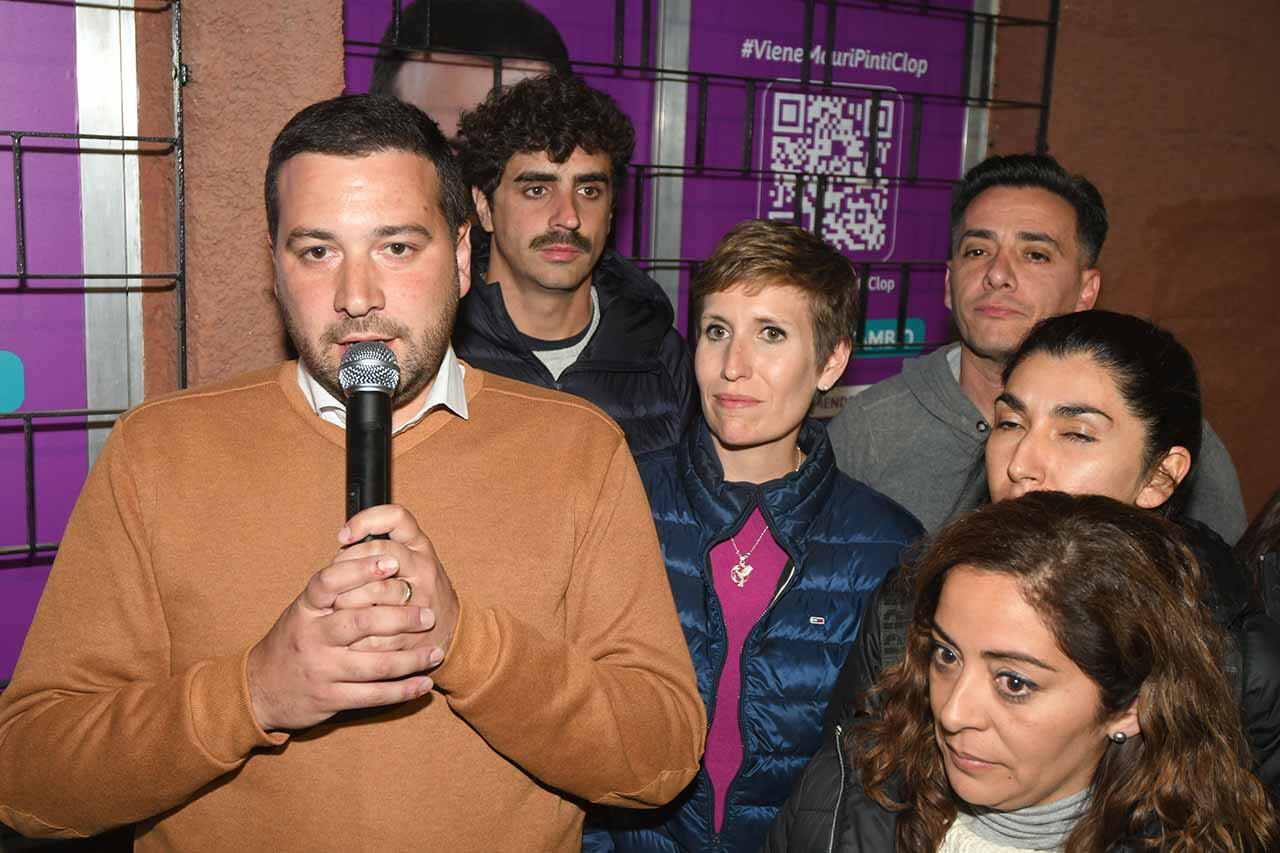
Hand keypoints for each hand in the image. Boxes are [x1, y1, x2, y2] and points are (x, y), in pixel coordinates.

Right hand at [246, 541, 441, 731]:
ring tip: (435, 652)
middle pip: (360, 622)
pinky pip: (373, 696)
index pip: (330, 581)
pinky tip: (424, 684)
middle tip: (428, 614)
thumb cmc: (295, 639)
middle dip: (400, 618)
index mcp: (306, 609)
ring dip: (411, 659)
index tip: (392, 560)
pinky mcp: (330, 698)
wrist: (260, 689)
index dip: (361, 568)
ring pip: (374, 664)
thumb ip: (335, 589)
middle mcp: (312, 637)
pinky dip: (403, 691)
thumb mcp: (305, 610)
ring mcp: (321, 669)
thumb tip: (376, 553)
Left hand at [329, 505, 460, 657]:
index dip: (366, 521)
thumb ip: (380, 546)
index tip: (343, 536)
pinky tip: (348, 632)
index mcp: (419, 547)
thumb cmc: (418, 586)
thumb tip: (342, 546)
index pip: (396, 518)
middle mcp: (423, 568)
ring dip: (348, 599)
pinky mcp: (414, 628)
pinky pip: (379, 627)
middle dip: (349, 566)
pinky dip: (357, 632)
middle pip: (381, 554)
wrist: (447, 625)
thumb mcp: (409, 555)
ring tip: (336, 606)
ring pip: (377, 590)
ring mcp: (421, 598)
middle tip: (334, 579)